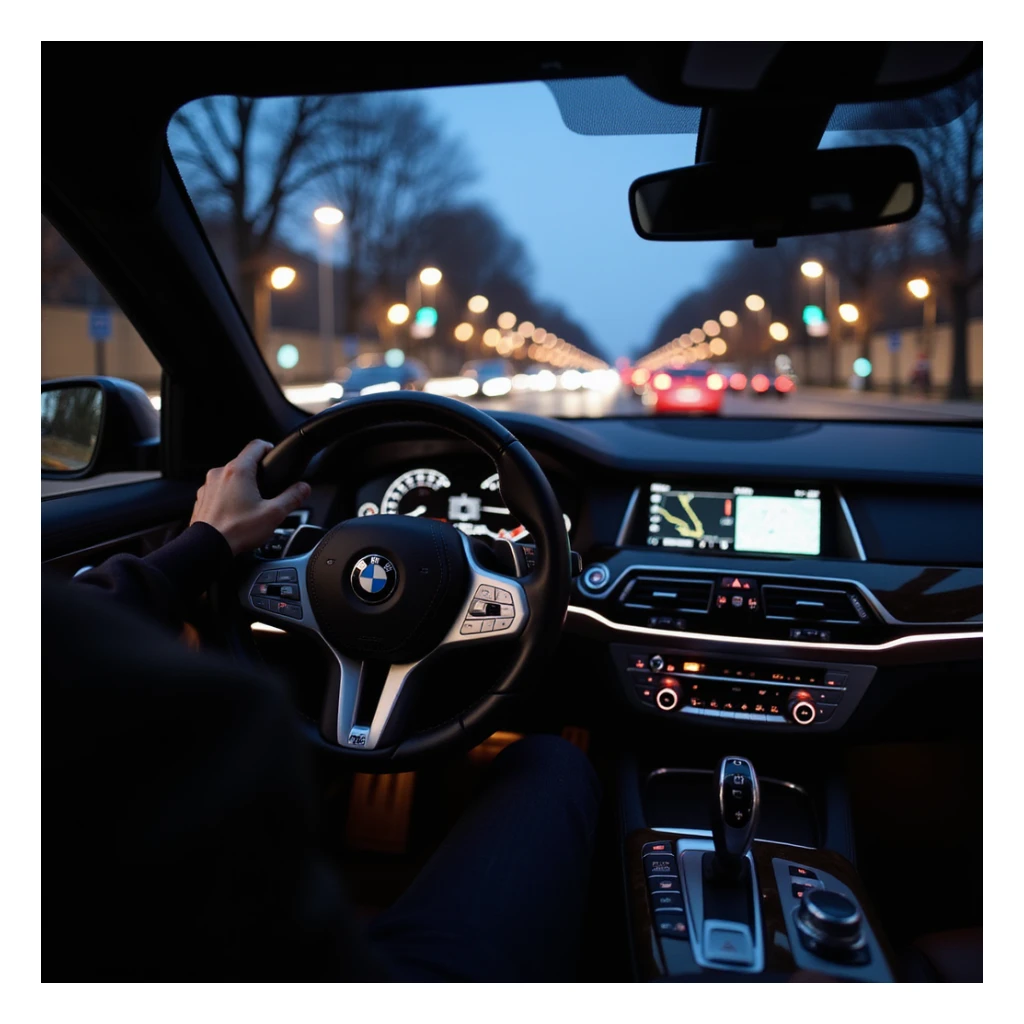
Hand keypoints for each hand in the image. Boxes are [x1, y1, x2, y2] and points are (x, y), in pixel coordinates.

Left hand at [190, 440, 310, 555]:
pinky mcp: (201, 499)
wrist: (207, 548)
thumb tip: (303, 488)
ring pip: (230, 478)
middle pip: (243, 463)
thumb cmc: (237, 530)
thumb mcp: (273, 514)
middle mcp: (219, 474)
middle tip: (267, 492)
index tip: (274, 456)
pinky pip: (218, 491)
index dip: (269, 448)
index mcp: (238, 471)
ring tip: (251, 507)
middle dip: (256, 474)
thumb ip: (292, 497)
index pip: (256, 445)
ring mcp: (207, 486)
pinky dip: (227, 498)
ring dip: (241, 487)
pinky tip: (236, 514)